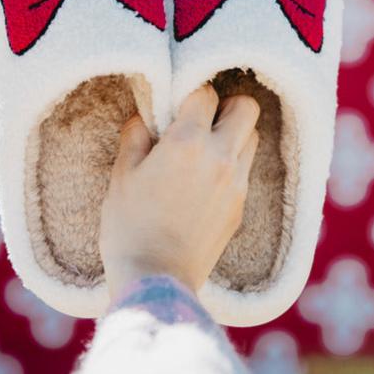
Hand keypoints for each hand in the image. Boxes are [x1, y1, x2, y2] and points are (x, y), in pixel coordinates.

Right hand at [99, 84, 259, 301]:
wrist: (156, 279)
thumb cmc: (130, 227)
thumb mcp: (121, 176)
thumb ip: (136, 138)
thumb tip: (144, 119)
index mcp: (188, 143)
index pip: (206, 94)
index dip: (190, 94)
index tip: (177, 106)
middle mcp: (220, 158)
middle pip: (247, 109)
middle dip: (226, 106)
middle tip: (202, 120)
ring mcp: (236, 184)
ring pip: (252, 139)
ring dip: (234, 135)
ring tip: (206, 149)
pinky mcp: (240, 207)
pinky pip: (245, 171)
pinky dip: (232, 165)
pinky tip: (206, 181)